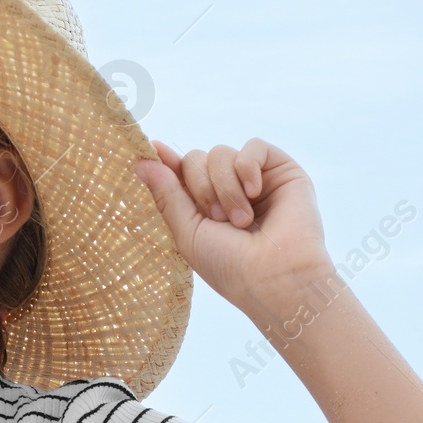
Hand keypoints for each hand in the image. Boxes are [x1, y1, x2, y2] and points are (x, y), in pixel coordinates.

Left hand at [132, 137, 331, 315]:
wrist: (277, 276)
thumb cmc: (230, 265)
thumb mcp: (187, 232)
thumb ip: (166, 194)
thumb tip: (141, 161)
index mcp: (202, 207)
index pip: (179, 172)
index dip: (165, 161)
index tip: (151, 150)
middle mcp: (227, 190)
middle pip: (196, 158)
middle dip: (201, 187)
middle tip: (218, 220)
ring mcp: (254, 179)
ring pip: (220, 152)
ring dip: (225, 187)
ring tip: (241, 220)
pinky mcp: (281, 171)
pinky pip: (253, 147)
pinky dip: (247, 167)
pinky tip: (255, 192)